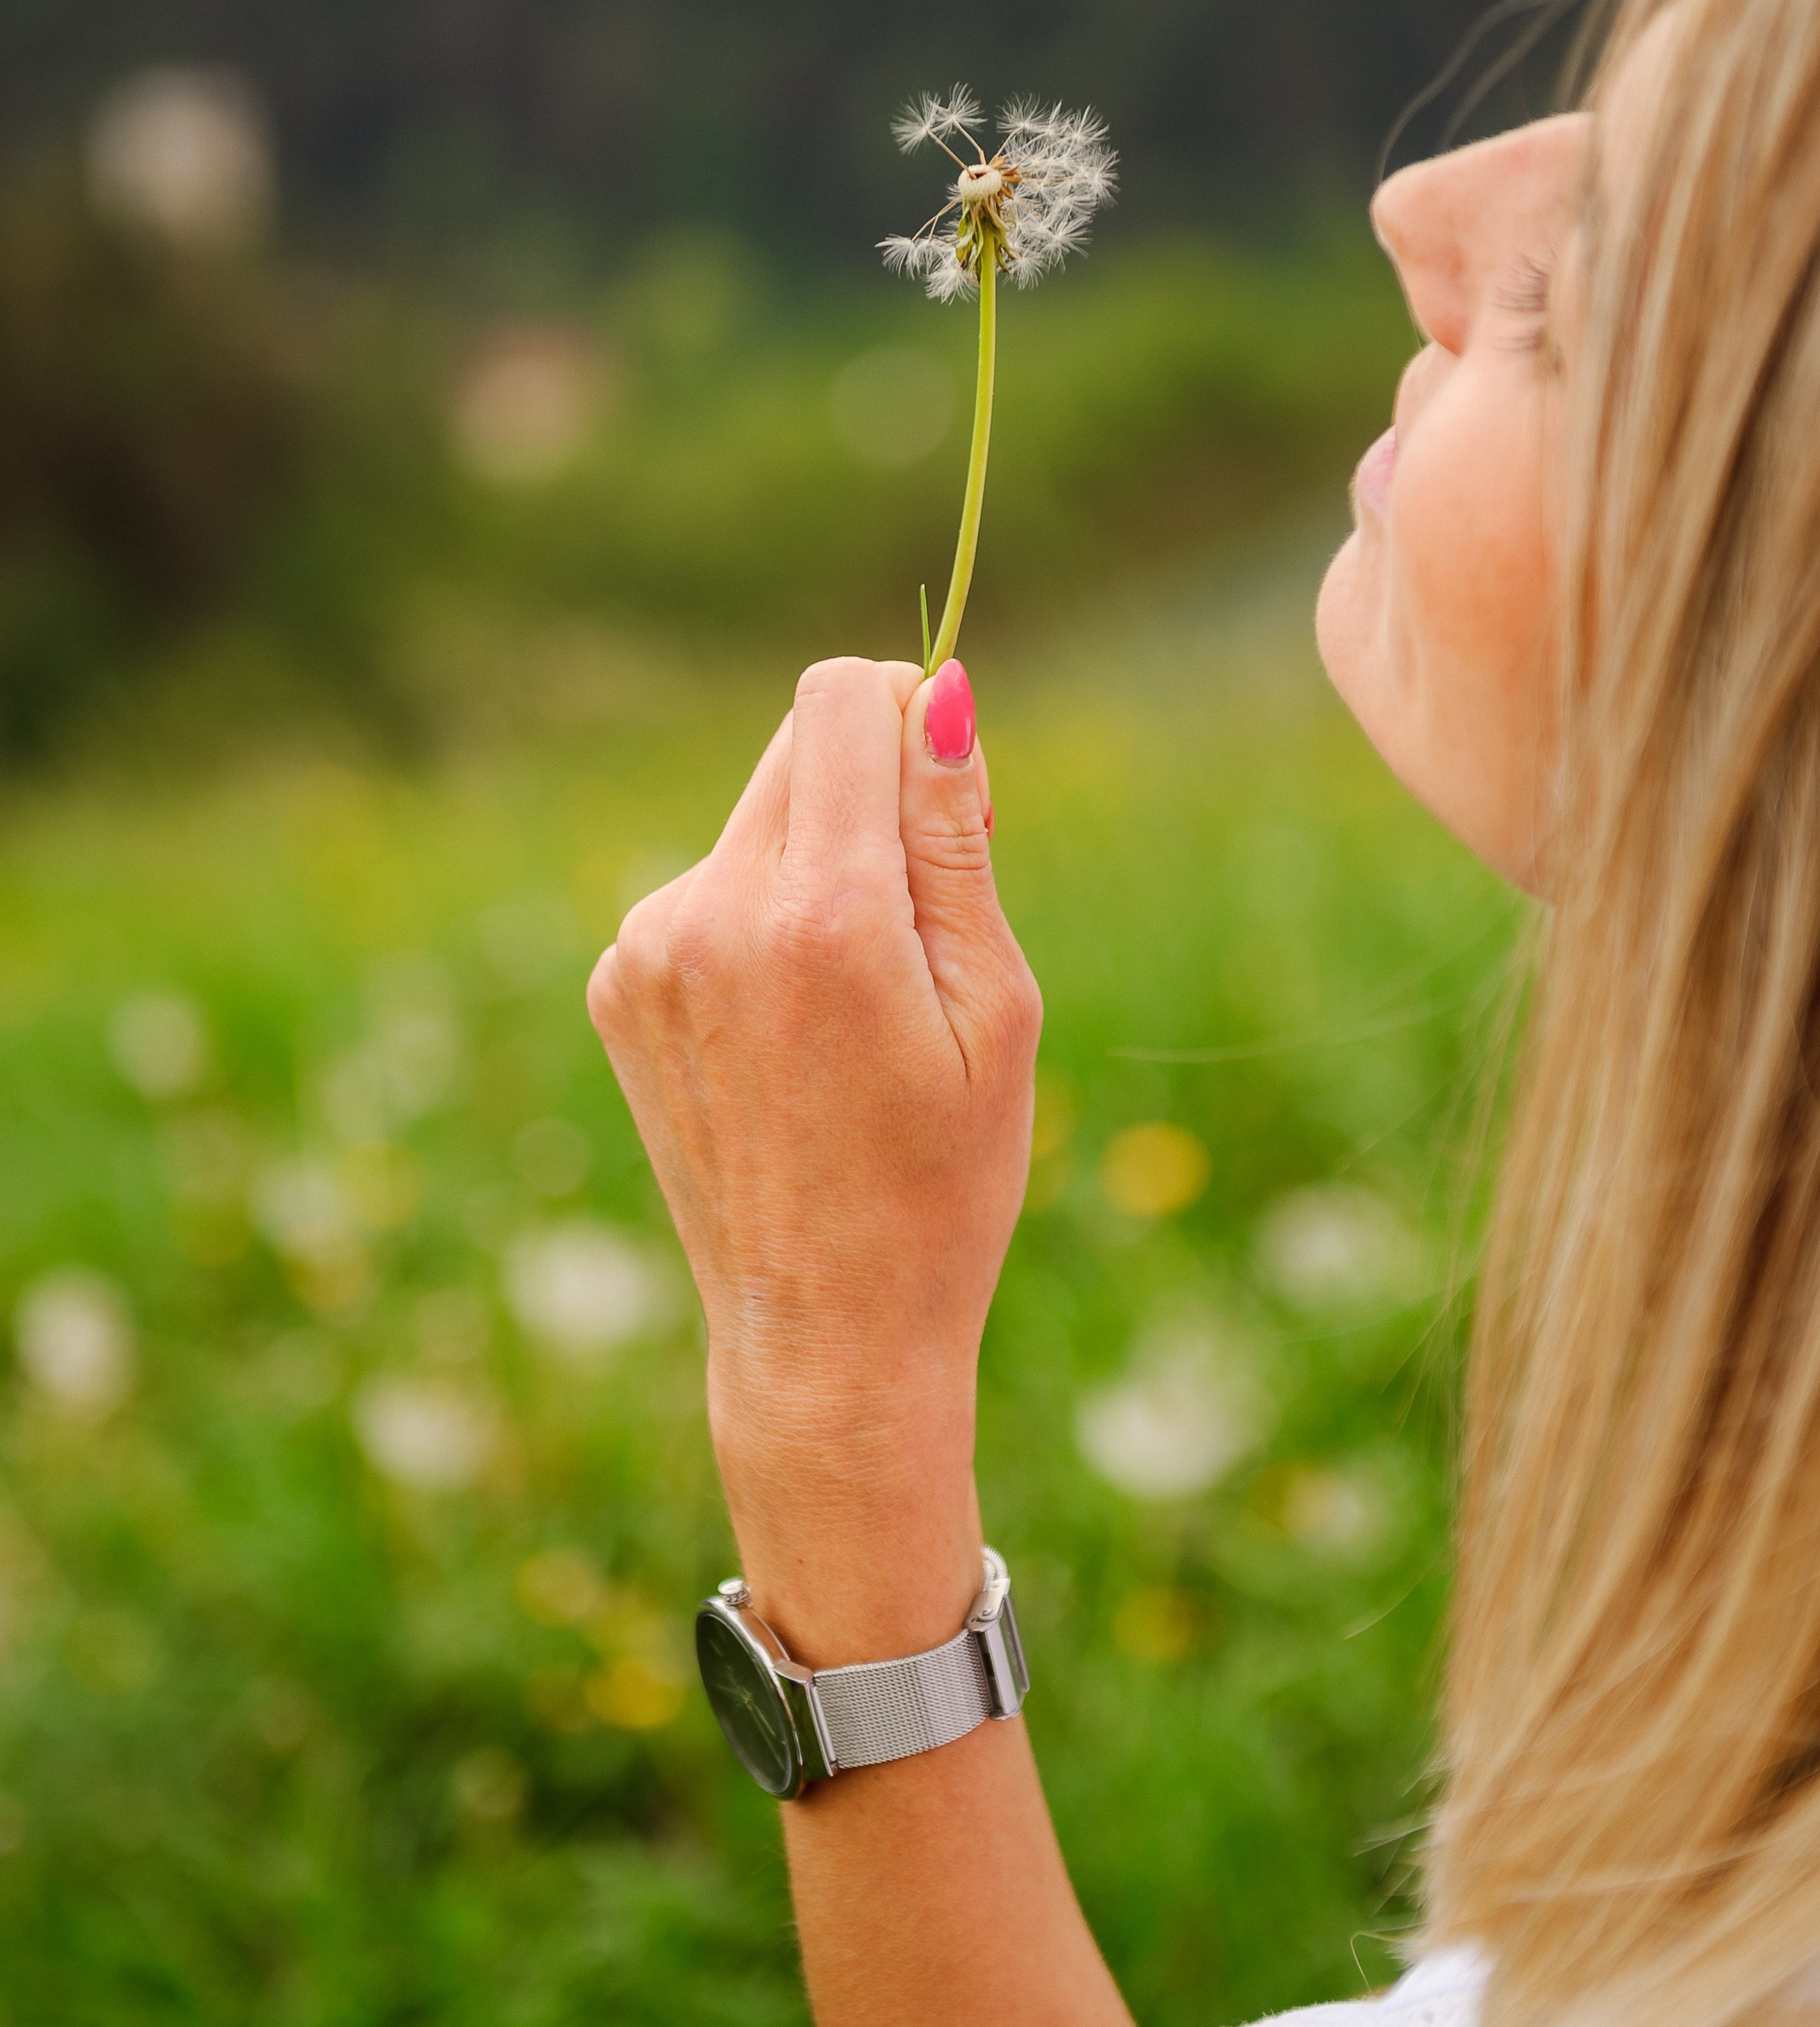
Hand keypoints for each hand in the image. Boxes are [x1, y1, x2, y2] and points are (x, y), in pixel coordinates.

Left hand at [587, 657, 1041, 1657]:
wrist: (824, 1334)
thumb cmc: (943, 1181)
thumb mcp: (995, 1008)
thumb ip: (957, 837)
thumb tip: (939, 693)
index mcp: (821, 915)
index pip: (840, 699)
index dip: (907, 710)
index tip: (950, 779)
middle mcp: (711, 913)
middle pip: (797, 749)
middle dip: (872, 791)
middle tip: (926, 918)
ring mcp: (647, 950)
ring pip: (754, 823)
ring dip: (814, 863)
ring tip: (857, 1004)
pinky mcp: (617, 984)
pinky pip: (707, 892)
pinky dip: (758, 923)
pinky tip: (793, 1035)